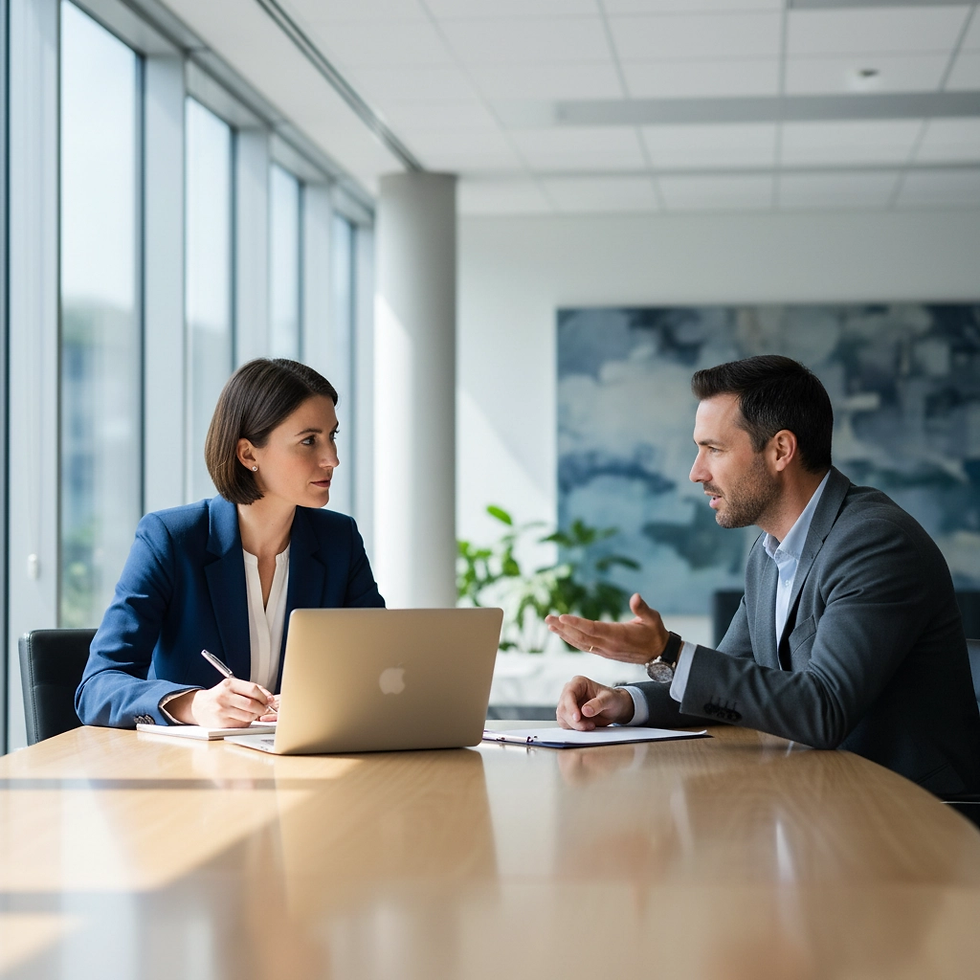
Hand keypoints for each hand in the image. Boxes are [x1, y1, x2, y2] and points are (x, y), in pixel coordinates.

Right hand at [167, 678, 275, 727]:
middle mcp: (224, 696)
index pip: (253, 689)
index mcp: (229, 684)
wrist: (199, 707)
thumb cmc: (219, 696)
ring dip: (255, 716)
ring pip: (248, 716)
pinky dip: (246, 722)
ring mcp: (222, 710)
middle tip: (264, 709)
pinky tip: (242, 718)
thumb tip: (269, 697)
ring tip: (253, 713)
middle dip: (262, 708)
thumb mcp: (232, 686)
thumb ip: (250, 689)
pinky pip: (241, 724)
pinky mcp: (221, 723)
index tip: (269, 700)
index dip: (264, 696)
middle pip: (252, 704)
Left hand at [545, 593, 667, 665]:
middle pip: (581, 636)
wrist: (659, 655)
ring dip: (564, 633)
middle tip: (548, 618)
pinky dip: (571, 639)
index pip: (592, 629)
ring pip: (580, 643)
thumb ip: (642, 608)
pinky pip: (584, 646)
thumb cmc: (655, 633)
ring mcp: (605, 650)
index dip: (576, 623)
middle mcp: (608, 645)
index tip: (562, 617)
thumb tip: (635, 596)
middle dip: (563, 627)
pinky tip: (563, 633)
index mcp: (618, 635)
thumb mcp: (653, 619)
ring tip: (550, 624)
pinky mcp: (604, 652)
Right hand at [556, 675, 634, 730]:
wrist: (615, 708)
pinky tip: (587, 726)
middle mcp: (571, 692)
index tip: (577, 718)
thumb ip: (598, 704)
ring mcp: (568, 704)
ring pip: (562, 717)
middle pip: (563, 708)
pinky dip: (575, 728)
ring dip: (575, 725)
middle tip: (589, 725)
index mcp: (579, 683)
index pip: (568, 694)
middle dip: (574, 720)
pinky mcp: (569, 715)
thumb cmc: (613, 699)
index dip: (571, 707)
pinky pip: (565, 724)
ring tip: (591, 725)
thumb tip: (585, 711)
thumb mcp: (609, 699)